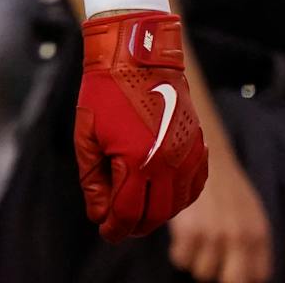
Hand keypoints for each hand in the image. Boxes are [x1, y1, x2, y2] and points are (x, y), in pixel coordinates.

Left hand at [74, 10, 208, 241]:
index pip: (127, 213)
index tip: (106, 231)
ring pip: (177, 205)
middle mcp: (167, 162)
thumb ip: (92, 178)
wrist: (137, 53)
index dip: (114, 228)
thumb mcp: (86, 135)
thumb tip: (99, 212)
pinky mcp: (198, 145)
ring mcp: (187, 154)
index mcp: (136, 161)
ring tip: (137, 208)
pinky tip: (163, 193)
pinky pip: (194, 186)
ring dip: (156, 212)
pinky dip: (179, 197)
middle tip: (118, 223)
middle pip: (154, 215)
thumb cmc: (106, 90)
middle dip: (134, 224)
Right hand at [168, 147, 272, 282]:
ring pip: (202, 273)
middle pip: (232, 282)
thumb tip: (250, 277)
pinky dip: (180, 250)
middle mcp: (240, 238)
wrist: (201, 153)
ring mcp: (214, 235)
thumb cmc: (225, 187)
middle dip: (220, 275)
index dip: (242, 276)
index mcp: (258, 235)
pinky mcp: (189, 231)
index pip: (258, 277)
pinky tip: (184, 233)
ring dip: (196, 259)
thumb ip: (253, 246)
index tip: (229, 269)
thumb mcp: (250, 214)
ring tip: (197, 238)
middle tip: (211, 260)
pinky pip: (181, 260)